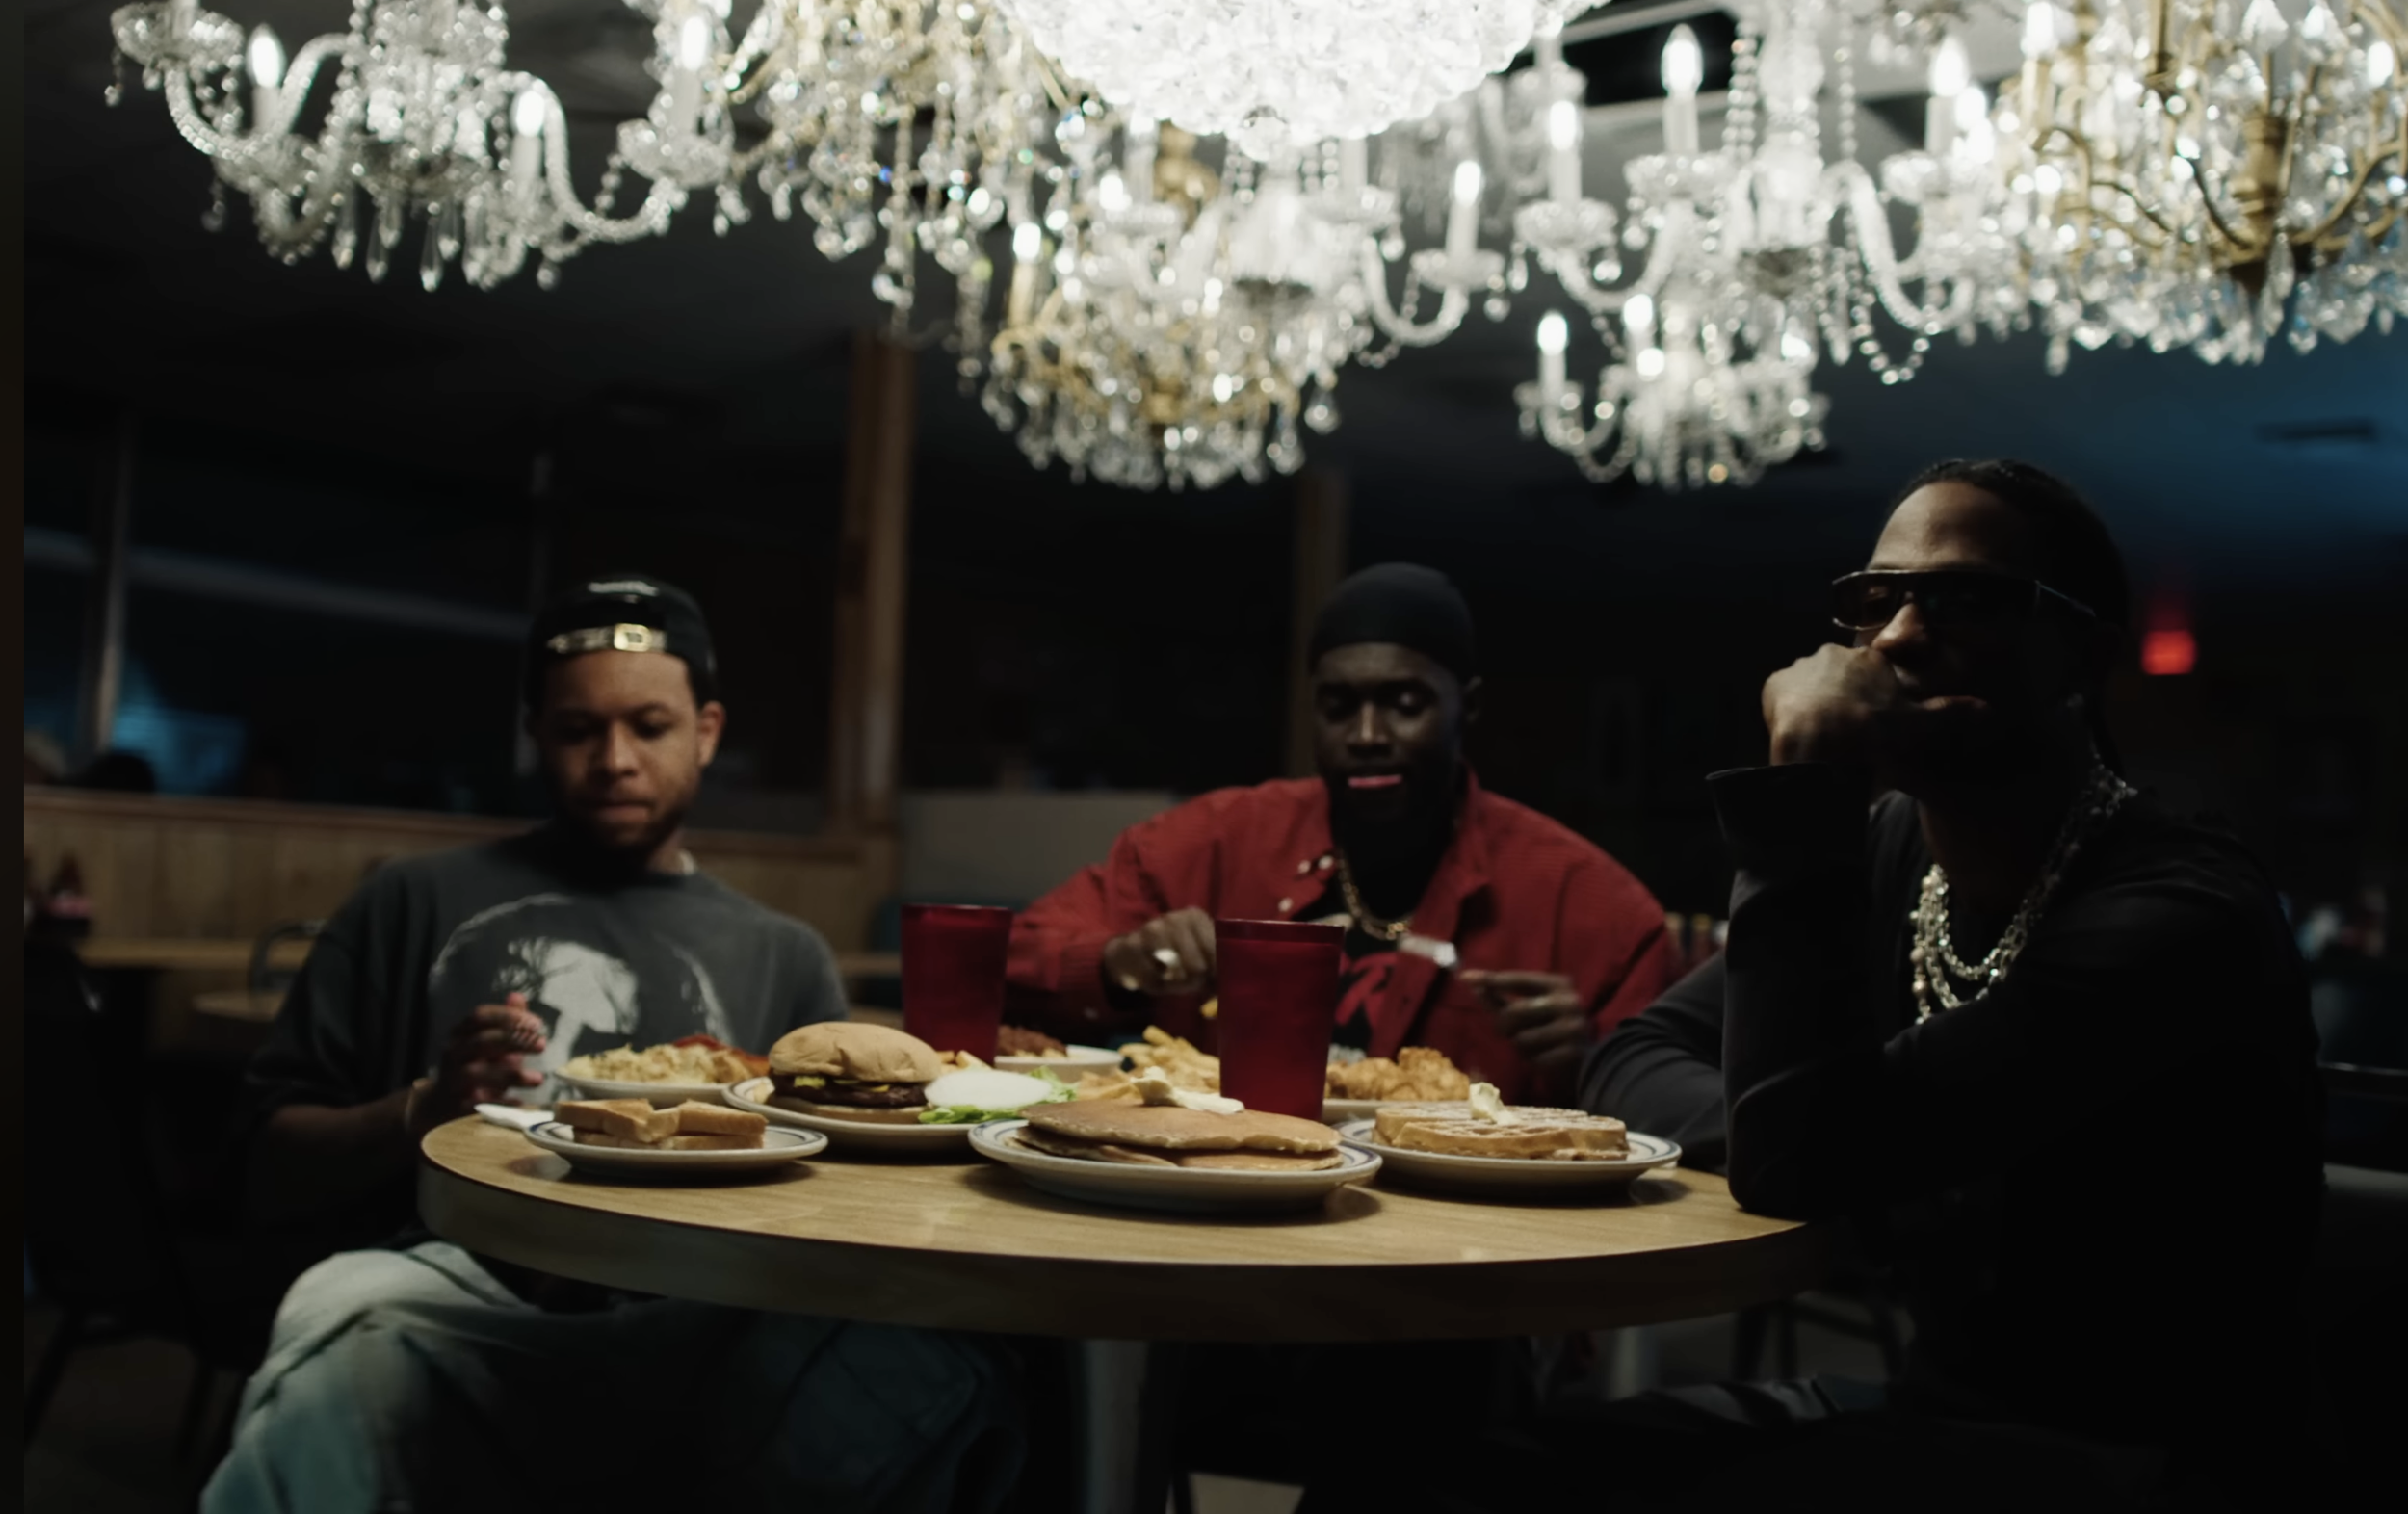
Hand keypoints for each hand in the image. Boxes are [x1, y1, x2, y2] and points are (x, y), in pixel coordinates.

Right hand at [404, 993, 546, 1139]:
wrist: (439, 1104)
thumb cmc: (471, 1067)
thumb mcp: (487, 1043)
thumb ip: (504, 1022)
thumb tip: (517, 996)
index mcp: (460, 1034)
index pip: (480, 1016)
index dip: (508, 1017)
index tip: (537, 1024)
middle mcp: (453, 1053)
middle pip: (482, 1041)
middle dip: (514, 1040)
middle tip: (541, 1044)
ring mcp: (452, 1079)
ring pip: (478, 1073)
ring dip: (511, 1074)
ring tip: (538, 1078)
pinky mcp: (456, 1106)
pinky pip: (479, 1103)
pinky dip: (501, 1102)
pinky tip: (521, 1102)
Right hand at [1101, 909, 1216, 996]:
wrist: (1129, 950)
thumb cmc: (1172, 954)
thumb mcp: (1196, 952)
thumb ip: (1215, 966)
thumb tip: (1229, 992)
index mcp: (1195, 917)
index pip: (1217, 952)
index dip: (1216, 973)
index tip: (1210, 980)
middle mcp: (1174, 918)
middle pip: (1198, 967)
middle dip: (1194, 982)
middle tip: (1188, 983)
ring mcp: (1151, 929)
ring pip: (1176, 975)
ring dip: (1175, 986)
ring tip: (1171, 980)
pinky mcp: (1131, 945)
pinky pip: (1152, 980)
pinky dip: (1155, 987)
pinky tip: (1153, 979)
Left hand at [1462, 969, 1587, 1080]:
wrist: (1592, 1059)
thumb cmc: (1554, 1029)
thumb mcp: (1534, 1008)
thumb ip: (1503, 998)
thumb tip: (1471, 983)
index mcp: (1559, 984)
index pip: (1518, 979)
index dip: (1491, 979)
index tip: (1465, 977)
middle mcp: (1569, 1001)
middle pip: (1514, 1012)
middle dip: (1504, 1026)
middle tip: (1510, 1034)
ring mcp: (1574, 1027)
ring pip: (1522, 1039)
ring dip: (1520, 1047)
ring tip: (1535, 1047)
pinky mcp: (1573, 1053)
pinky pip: (1535, 1060)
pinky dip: (1534, 1062)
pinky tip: (1546, 1059)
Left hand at [1761, 645, 1986, 774]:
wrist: (1823, 745)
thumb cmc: (1875, 734)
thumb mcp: (1920, 725)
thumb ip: (1952, 715)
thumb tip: (1991, 710)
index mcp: (1872, 659)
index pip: (1874, 673)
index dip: (1874, 700)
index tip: (1872, 726)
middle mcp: (1836, 654)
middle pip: (1840, 677)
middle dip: (1843, 700)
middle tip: (1847, 736)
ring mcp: (1803, 667)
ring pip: (1810, 685)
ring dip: (1815, 706)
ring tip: (1823, 740)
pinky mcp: (1775, 683)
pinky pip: (1783, 697)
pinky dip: (1789, 713)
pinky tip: (1799, 736)